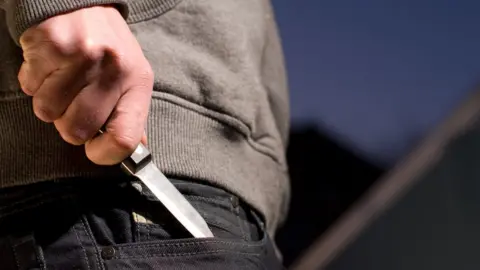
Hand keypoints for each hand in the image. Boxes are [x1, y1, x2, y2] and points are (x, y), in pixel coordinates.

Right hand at [18, 5, 152, 164]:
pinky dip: (34, 82)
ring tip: (62, 80)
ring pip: (48, 112)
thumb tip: (134, 150)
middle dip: (69, 125)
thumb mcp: (130, 77)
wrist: (83, 4)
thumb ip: (130, 114)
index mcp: (137, 82)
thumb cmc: (108, 48)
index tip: (95, 149)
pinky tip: (50, 66)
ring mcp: (82, 56)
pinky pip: (29, 87)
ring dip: (49, 102)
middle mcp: (113, 69)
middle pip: (77, 130)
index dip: (104, 154)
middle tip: (74, 104)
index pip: (124, 138)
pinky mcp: (51, 45)